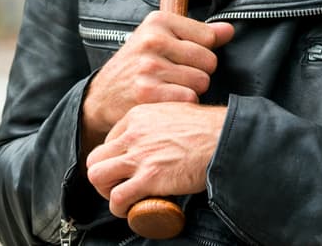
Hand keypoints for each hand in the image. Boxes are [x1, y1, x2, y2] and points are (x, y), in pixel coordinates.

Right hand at [80, 11, 233, 151]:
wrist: (102, 96)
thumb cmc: (137, 65)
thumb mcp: (163, 38)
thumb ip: (200, 34)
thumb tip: (229, 31)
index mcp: (158, 21)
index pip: (209, 37)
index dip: (201, 51)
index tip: (181, 56)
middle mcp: (153, 40)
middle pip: (209, 61)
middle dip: (198, 72)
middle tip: (175, 76)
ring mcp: (150, 66)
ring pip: (201, 82)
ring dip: (191, 90)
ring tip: (169, 87)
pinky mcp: (148, 93)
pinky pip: (190, 99)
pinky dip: (182, 104)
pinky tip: (165, 100)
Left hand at [85, 102, 228, 216]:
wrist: (225, 137)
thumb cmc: (209, 128)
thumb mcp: (176, 113)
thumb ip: (160, 124)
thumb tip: (162, 137)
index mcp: (139, 116)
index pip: (109, 140)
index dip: (116, 158)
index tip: (126, 169)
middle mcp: (133, 134)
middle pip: (96, 157)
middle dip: (104, 175)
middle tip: (117, 185)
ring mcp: (140, 155)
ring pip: (97, 176)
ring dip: (106, 191)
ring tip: (122, 199)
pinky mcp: (149, 177)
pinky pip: (117, 198)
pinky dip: (119, 208)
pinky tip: (130, 210)